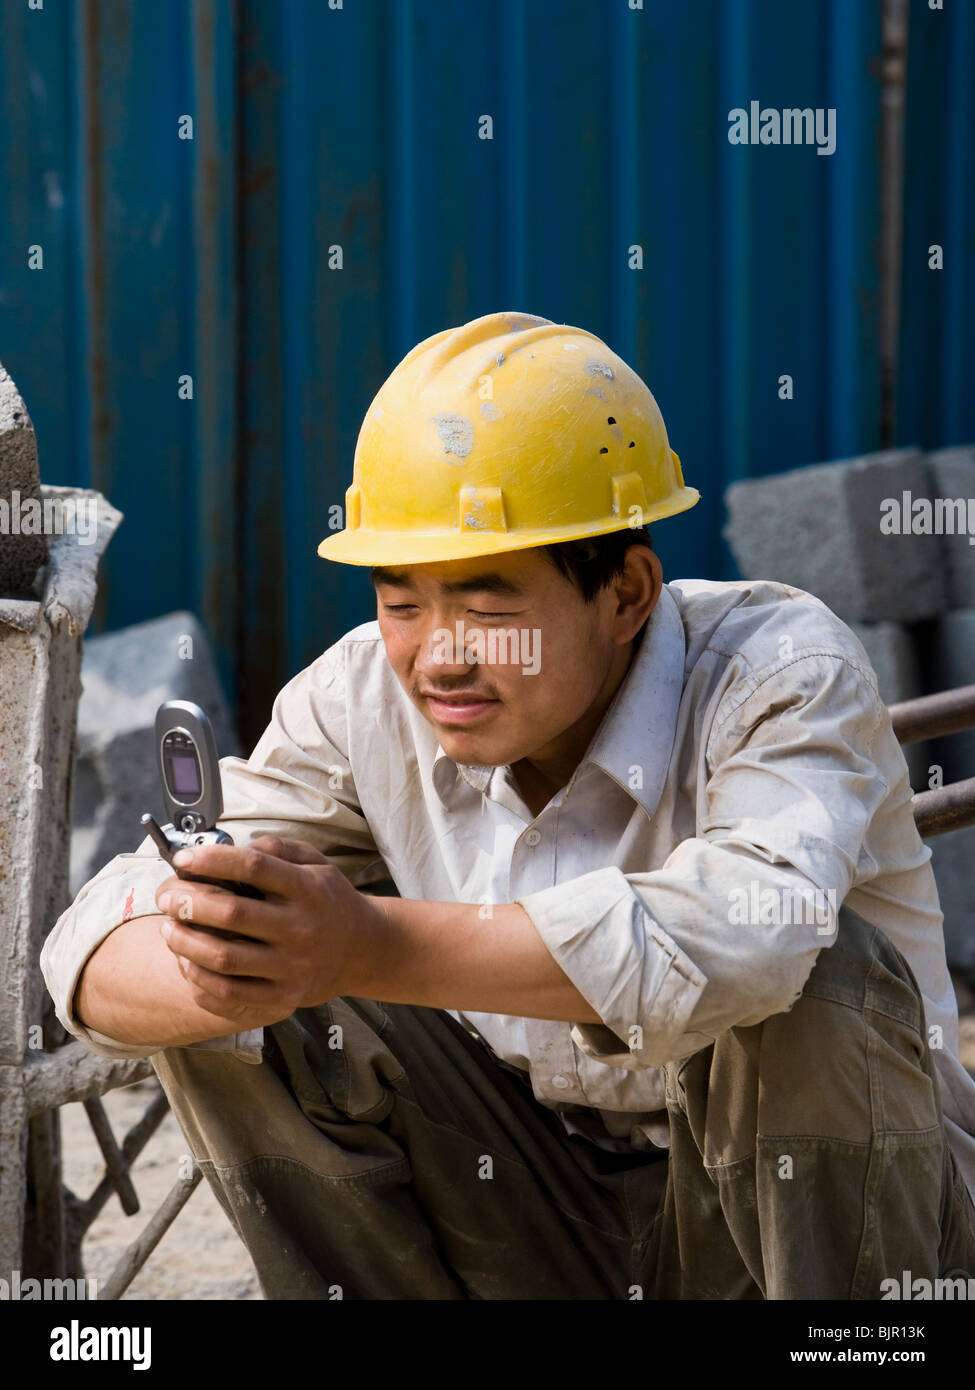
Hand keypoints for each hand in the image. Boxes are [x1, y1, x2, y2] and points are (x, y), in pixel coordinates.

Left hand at [154, 834, 386, 1027]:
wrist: (366, 950)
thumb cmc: (330, 901)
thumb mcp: (316, 863)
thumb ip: (278, 848)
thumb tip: (237, 846)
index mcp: (308, 888)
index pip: (253, 867)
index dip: (212, 860)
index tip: (183, 859)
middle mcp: (301, 927)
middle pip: (231, 913)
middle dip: (186, 901)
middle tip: (165, 895)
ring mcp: (292, 965)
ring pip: (224, 956)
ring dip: (184, 941)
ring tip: (168, 927)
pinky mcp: (284, 996)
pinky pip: (230, 992)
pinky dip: (199, 977)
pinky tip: (186, 960)